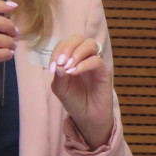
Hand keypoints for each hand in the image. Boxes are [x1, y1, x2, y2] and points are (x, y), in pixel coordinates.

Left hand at [49, 34, 113, 148]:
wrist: (87, 117)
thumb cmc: (74, 101)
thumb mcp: (60, 88)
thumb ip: (58, 75)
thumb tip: (59, 65)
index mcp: (71, 58)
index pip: (64, 44)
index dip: (57, 52)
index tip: (51, 67)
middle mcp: (84, 57)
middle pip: (78, 38)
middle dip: (67, 48)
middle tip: (61, 62)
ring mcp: (95, 63)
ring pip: (90, 44)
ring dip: (77, 53)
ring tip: (69, 67)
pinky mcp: (104, 71)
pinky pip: (96, 60)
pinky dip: (84, 64)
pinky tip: (75, 72)